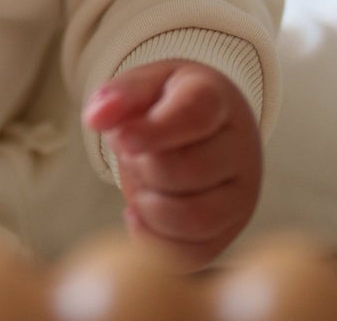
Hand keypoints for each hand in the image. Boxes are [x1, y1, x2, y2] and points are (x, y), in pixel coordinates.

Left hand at [83, 60, 261, 269]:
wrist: (207, 124)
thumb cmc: (168, 102)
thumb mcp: (145, 84)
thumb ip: (121, 95)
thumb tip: (95, 118)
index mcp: (215, 98)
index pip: (194, 114)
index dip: (153, 130)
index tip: (120, 139)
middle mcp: (240, 147)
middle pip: (187, 170)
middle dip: (143, 166)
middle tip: (131, 153)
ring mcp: (241, 193)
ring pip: (194, 218)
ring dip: (149, 206)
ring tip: (139, 184)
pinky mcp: (231, 229)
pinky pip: (196, 253)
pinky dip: (156, 240)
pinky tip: (137, 215)